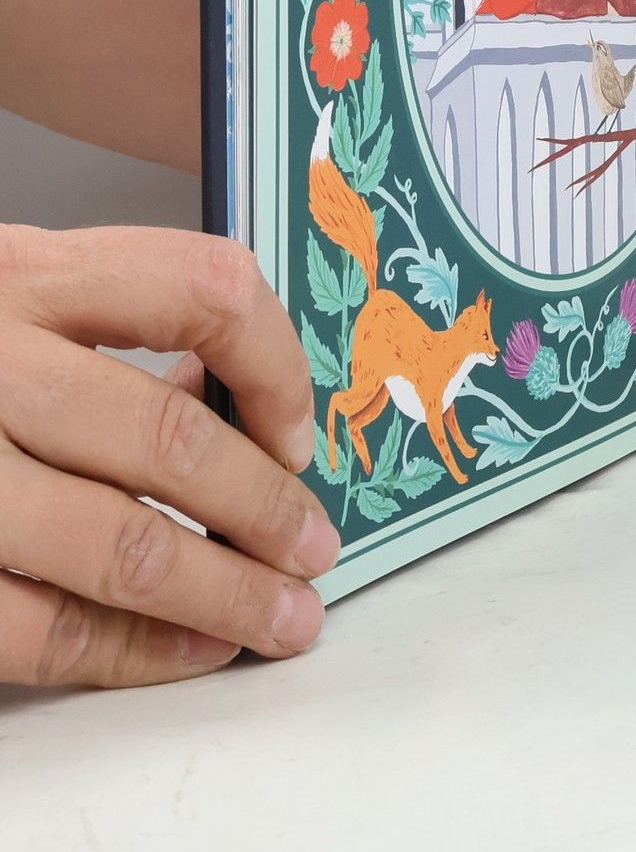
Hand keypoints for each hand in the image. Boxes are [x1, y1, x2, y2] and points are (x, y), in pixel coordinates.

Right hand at [0, 224, 336, 687]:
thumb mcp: (7, 294)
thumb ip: (105, 328)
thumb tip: (230, 400)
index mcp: (20, 271)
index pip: (202, 287)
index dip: (276, 364)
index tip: (298, 431)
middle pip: (166, 436)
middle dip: (265, 509)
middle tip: (316, 551)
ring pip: (114, 542)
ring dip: (218, 596)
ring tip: (275, 621)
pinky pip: (35, 627)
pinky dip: (126, 652)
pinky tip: (181, 652)